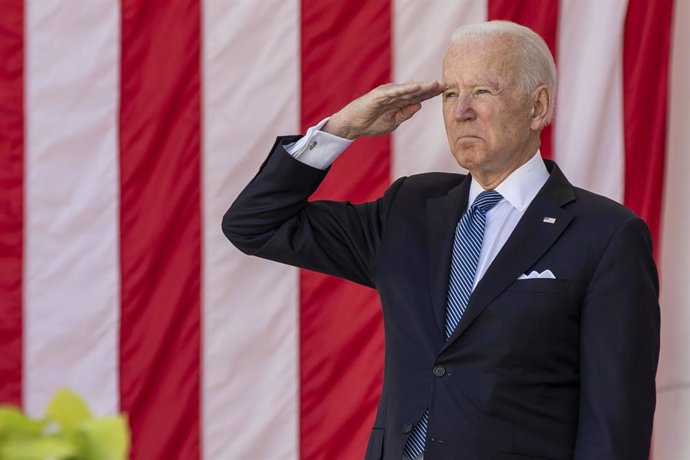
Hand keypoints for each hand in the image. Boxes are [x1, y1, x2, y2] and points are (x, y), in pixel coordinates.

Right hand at [322, 80, 446, 139]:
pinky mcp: (379, 95)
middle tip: (447, 85)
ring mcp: (388, 93)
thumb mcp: (393, 121)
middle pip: (417, 90)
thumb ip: (405, 113)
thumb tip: (419, 105)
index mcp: (399, 101)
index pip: (419, 96)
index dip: (432, 94)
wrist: (353, 125)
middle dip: (431, 88)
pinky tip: (417, 87)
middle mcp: (395, 94)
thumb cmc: (371, 123)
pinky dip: (406, 89)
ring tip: (436, 84)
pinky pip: (395, 92)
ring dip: (422, 87)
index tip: (447, 91)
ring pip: (408, 89)